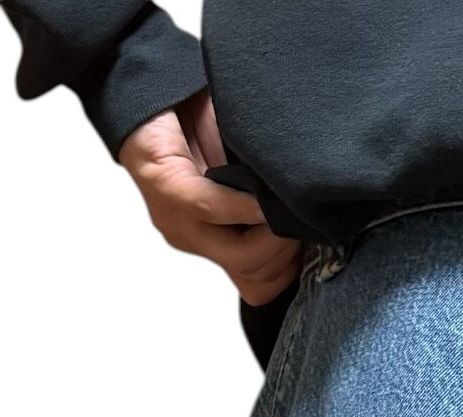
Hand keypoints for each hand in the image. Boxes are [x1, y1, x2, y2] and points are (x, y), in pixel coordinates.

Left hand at [119, 96, 302, 305]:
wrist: (153, 83)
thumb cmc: (202, 121)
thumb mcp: (246, 169)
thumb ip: (269, 196)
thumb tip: (309, 214)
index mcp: (215, 240)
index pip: (259, 287)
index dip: (290, 269)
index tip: (308, 236)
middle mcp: (196, 239)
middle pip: (256, 276)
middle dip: (287, 251)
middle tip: (298, 216)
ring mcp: (178, 220)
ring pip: (241, 256)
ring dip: (272, 232)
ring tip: (284, 202)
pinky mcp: (166, 189)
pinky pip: (211, 208)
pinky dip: (242, 204)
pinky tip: (260, 192)